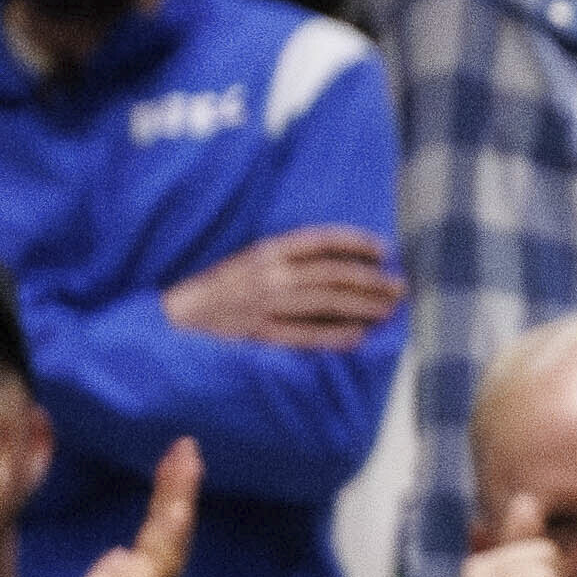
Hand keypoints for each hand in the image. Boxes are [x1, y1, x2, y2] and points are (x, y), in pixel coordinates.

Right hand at [164, 225, 400, 350]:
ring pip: (324, 303)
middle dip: (370, 280)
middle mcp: (268, 275)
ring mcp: (264, 305)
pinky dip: (333, 334)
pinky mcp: (259, 333)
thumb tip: (338, 263)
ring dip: (362, 305)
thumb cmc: (218, 287)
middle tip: (399, 286)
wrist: (177, 316)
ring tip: (389, 309)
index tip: (383, 249)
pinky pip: (303, 334)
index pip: (318, 241)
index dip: (354, 242)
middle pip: (330, 274)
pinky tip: (358, 335)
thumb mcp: (249, 260)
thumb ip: (287, 259)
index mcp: (265, 251)